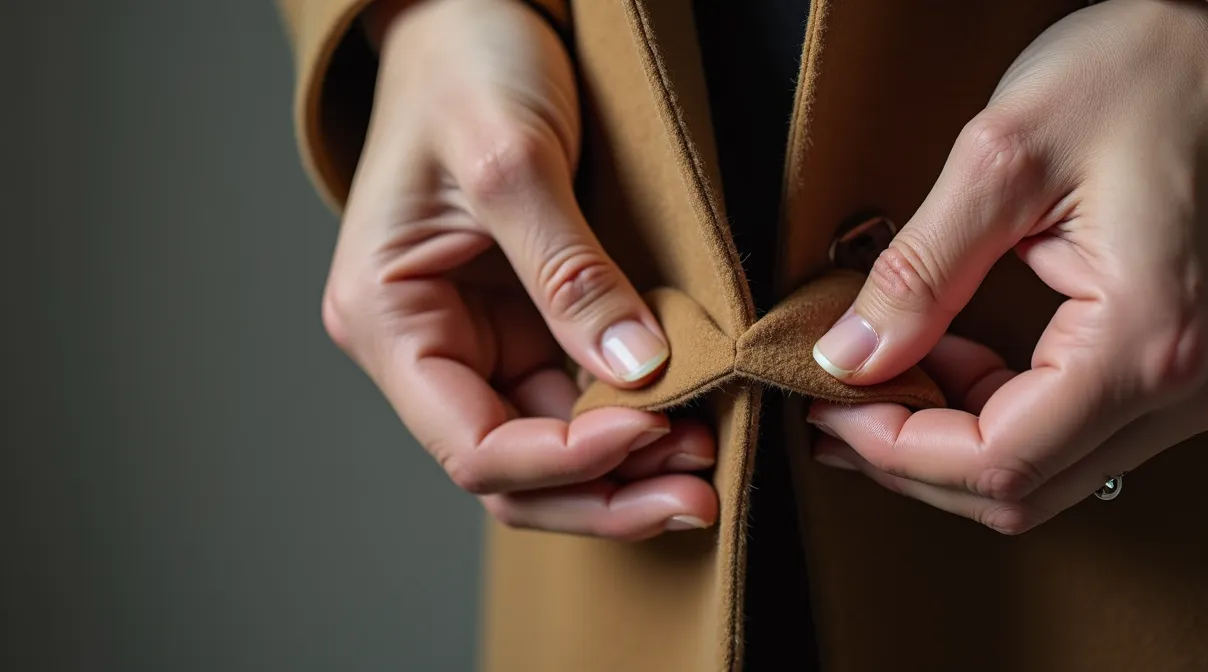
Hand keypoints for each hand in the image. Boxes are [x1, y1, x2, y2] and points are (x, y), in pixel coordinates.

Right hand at [325, 0, 716, 539]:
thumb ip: (568, 271)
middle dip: (603, 492)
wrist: (470, 17)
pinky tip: (690, 421)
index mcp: (389, 319)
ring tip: (705, 466)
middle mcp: (430, 347)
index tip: (652, 430)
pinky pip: (582, 399)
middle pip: (513, 471)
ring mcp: (484, 341)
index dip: (565, 460)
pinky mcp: (531, 324)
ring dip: (627, 469)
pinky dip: (635, 422)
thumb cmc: (463, 69)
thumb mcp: (510, 158)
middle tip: (697, 495)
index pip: (472, 445)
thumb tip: (634, 368)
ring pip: (553, 449)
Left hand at [808, 0, 1207, 532]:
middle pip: (1023, 487)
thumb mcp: (1002, 157)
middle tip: (837, 410)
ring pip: (1048, 471)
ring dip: (951, 441)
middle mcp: (1185, 386)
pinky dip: (1000, 413)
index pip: (999, 460)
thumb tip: (850, 356)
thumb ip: (918, 272)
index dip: (894, 450)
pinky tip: (952, 363)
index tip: (829, 408)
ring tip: (881, 383)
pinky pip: (1076, 430)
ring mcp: (1193, 383)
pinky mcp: (1183, 364)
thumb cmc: (1145, 72)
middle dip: (912, 459)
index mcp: (1146, 340)